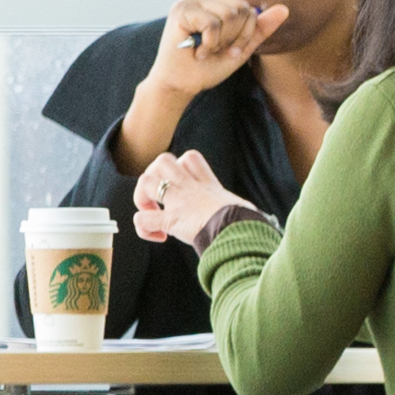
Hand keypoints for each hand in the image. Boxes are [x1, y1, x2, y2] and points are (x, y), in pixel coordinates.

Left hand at [131, 149, 249, 243]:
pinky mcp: (170, 220)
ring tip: (151, 211)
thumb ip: (241, 208)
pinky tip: (157, 236)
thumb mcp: (242, 207)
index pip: (190, 158)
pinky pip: (143, 219)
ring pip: (145, 181)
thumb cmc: (245, 222)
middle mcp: (189, 187)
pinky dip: (143, 228)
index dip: (181, 167)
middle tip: (159, 197)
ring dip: (141, 196)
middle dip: (154, 175)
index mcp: (206, 183)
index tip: (184, 187)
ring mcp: (178, 201)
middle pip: (162, 160)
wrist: (237, 229)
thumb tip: (253, 215)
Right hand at [146, 0, 271, 98]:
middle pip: (241, 10)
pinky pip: (213, 23)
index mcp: (216, 2)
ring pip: (229, 15)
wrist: (180, 85)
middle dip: (234, 38)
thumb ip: (260, 29)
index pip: (248, 9)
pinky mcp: (181, 10)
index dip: (245, 35)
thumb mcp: (240, 48)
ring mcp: (190, 0)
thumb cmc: (207, 67)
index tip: (228, 51)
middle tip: (216, 50)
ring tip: (205, 49)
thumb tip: (285, 9)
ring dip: (221, 41)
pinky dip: (209, 43)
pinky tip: (196, 50)